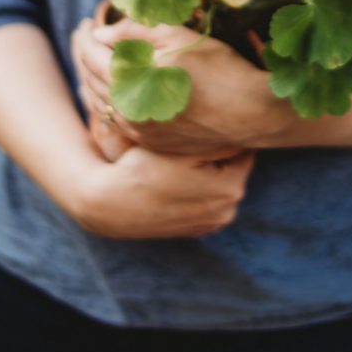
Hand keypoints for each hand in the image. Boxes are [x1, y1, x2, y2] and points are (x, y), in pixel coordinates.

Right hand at [71, 144, 254, 238]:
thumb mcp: (180, 146)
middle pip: (234, 166)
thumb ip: (215, 138)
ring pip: (221, 181)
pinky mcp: (198, 230)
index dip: (224, 132)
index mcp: (231, 188)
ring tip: (184, 155)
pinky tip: (178, 175)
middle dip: (219, 150)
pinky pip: (208, 198)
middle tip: (195, 134)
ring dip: (210, 168)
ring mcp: (213, 224)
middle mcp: (228, 211)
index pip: (242, 148)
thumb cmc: (142, 167)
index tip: (209, 121)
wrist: (108, 204)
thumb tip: (241, 126)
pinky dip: (199, 186)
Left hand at [72, 4, 289, 155]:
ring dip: (93, 80)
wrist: (250, 114)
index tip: (86, 23)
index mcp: (129, 82)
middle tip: (84, 37)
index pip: (93, 54)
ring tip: (93, 61)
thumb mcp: (177, 37)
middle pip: (92, 79)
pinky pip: (118, 121)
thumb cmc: (218, 68)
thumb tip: (102, 34)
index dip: (86, 36)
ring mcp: (139, 131)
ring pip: (102, 103)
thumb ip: (134, 32)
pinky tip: (112, 92)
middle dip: (85, 56)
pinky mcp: (152, 143)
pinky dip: (109, 103)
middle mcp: (128, 111)